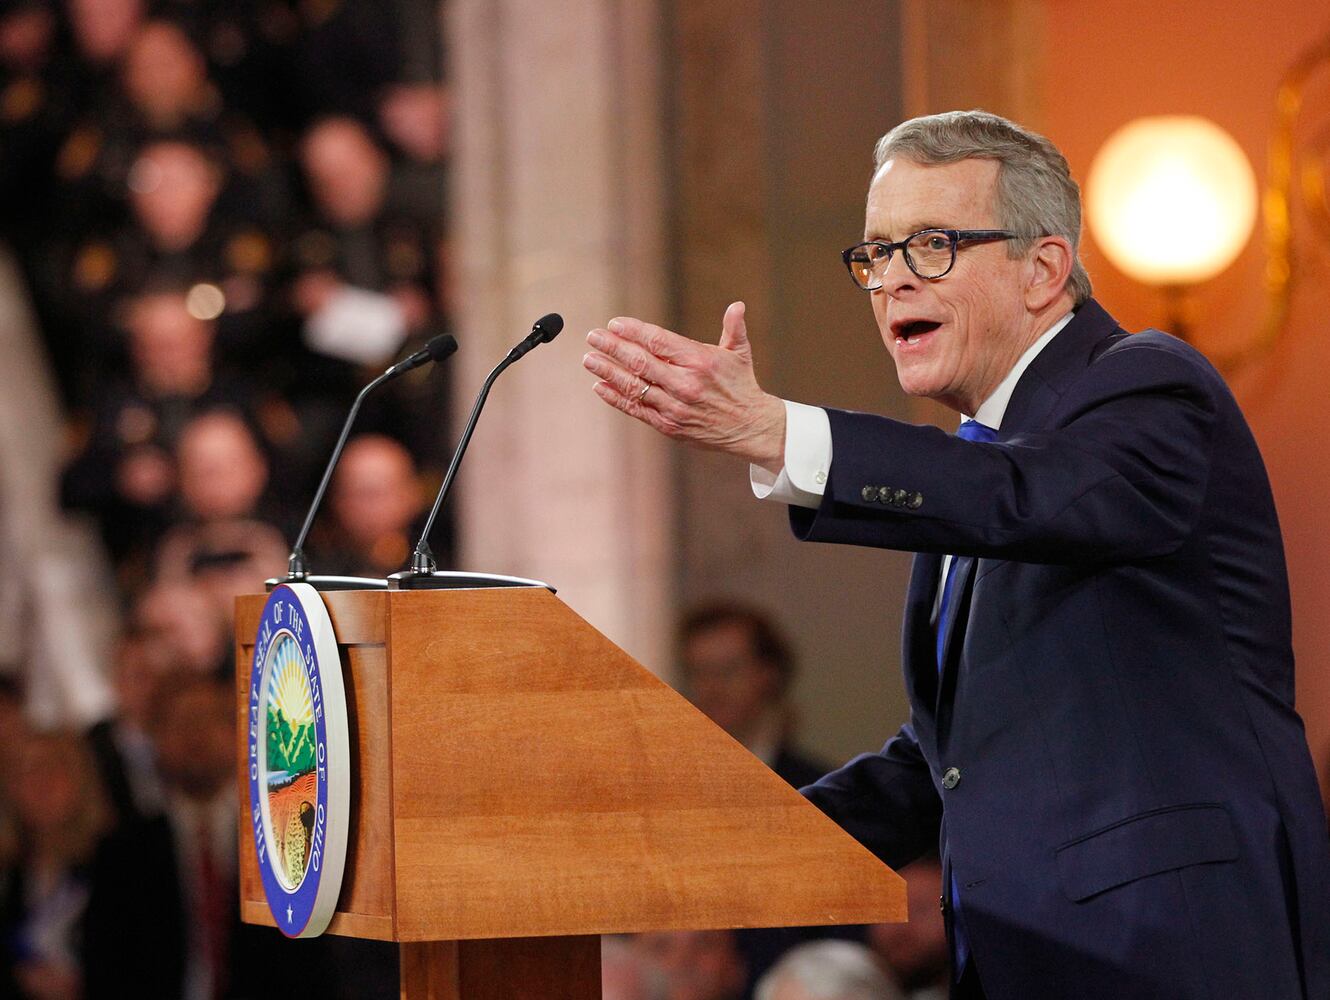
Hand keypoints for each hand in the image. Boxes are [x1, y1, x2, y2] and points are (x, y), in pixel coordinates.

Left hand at [582, 301, 785, 469]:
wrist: (750, 428)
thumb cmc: (742, 386)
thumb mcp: (740, 353)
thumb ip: (734, 327)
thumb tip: (736, 305)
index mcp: (700, 360)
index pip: (658, 341)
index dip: (633, 331)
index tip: (614, 324)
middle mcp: (685, 383)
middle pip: (640, 362)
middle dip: (612, 348)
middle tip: (593, 337)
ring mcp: (675, 406)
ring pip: (634, 386)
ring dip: (608, 372)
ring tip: (589, 360)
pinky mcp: (669, 425)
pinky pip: (637, 410)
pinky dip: (616, 398)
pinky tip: (600, 387)